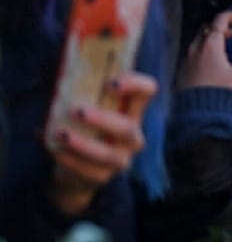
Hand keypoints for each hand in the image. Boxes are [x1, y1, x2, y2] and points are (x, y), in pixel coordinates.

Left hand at [49, 72, 156, 215]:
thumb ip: (79, 98)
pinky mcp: (103, 176)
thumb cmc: (83, 132)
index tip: (109, 83)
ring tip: (61, 134)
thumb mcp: (87, 112)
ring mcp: (121, 158)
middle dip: (102, 120)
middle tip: (76, 111)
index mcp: (131, 112)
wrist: (77, 172)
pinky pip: (89, 170)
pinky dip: (71, 160)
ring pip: (108, 154)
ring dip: (83, 144)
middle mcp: (132, 135)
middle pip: (127, 127)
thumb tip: (60, 87)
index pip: (147, 91)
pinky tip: (56, 152)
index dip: (134, 84)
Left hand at [178, 10, 231, 91]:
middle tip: (231, 32)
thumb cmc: (220, 95)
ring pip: (197, 39)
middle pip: (206, 27)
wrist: (197, 115)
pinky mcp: (182, 70)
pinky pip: (192, 52)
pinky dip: (202, 49)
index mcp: (211, 46)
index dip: (229, 16)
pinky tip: (211, 62)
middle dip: (219, 26)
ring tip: (222, 47)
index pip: (218, 20)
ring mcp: (186, 59)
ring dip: (210, 38)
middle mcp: (195, 49)